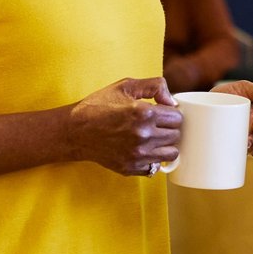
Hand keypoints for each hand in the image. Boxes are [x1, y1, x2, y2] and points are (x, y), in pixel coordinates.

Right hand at [65, 76, 180, 175]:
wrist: (75, 131)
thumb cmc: (99, 105)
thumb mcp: (125, 86)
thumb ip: (155, 86)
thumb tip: (173, 101)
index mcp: (144, 113)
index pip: (178, 118)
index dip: (171, 113)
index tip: (162, 113)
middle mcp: (143, 136)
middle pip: (176, 135)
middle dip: (169, 128)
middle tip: (157, 124)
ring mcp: (137, 154)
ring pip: (171, 153)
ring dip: (165, 144)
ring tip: (153, 137)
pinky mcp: (131, 167)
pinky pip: (156, 166)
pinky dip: (153, 158)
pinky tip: (142, 149)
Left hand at [212, 80, 252, 155]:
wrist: (201, 103)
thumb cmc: (228, 94)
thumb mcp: (245, 89)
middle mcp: (248, 134)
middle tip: (248, 143)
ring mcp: (233, 143)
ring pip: (242, 152)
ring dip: (241, 153)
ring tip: (235, 150)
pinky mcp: (218, 149)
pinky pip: (225, 159)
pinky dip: (224, 161)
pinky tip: (220, 162)